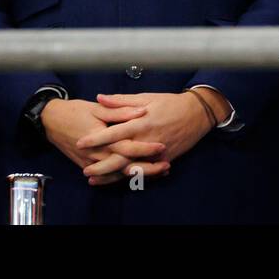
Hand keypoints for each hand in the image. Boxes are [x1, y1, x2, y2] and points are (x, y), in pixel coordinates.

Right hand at [41, 98, 167, 185]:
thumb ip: (120, 110)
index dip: (145, 148)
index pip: (127, 146)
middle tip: (167, 165)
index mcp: (102, 137)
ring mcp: (92, 163)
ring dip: (140, 174)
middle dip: (147, 168)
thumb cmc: (75, 111)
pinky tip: (140, 174)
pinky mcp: (89, 166)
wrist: (51, 122)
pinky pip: (109, 175)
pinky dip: (125, 176)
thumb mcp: (97, 108)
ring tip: (160, 171)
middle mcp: (97, 154)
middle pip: (126, 166)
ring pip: (119, 173)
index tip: (162, 146)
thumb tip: (141, 110)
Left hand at [76, 93, 212, 183]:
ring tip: (95, 179)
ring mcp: (156, 152)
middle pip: (120, 156)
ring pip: (131, 168)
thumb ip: (121, 101)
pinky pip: (145, 171)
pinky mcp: (164, 159)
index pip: (114, 132)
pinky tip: (117, 180)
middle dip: (101, 165)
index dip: (96, 138)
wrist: (197, 114)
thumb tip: (100, 98)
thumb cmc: (169, 103)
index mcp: (140, 122)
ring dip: (112, 176)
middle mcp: (146, 139)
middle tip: (85, 170)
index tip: (81, 142)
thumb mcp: (145, 97)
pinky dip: (131, 177)